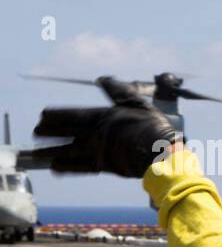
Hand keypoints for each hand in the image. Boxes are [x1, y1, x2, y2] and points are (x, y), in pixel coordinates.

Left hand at [26, 77, 182, 177]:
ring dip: (50, 152)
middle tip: (36, 132)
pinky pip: (80, 167)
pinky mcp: (104, 166)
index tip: (42, 116)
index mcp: (101, 118)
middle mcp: (94, 135)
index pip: (71, 116)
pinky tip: (54, 168)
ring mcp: (97, 151)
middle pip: (65, 133)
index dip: (55, 117)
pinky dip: (66, 168)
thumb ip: (118, 91)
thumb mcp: (137, 103)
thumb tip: (103, 79)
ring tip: (36, 153)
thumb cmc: (152, 126)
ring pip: (67, 151)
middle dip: (48, 133)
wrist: (161, 152)